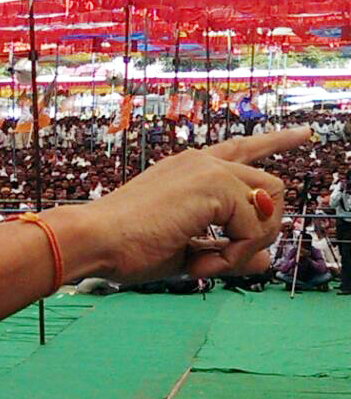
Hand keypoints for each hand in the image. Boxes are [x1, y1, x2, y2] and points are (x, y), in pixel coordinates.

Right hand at [86, 128, 309, 283]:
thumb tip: (265, 262)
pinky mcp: (215, 186)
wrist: (93, 241)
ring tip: (206, 264)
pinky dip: (233, 255)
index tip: (303, 134)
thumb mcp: (185, 254)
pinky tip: (199, 264)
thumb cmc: (124, 247)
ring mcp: (210, 170)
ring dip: (248, 243)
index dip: (276, 142)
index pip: (242, 149)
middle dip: (261, 230)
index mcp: (189, 170)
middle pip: (272, 185)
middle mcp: (202, 162)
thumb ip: (226, 253)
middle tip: (221, 261)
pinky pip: (254, 226)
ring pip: (270, 204)